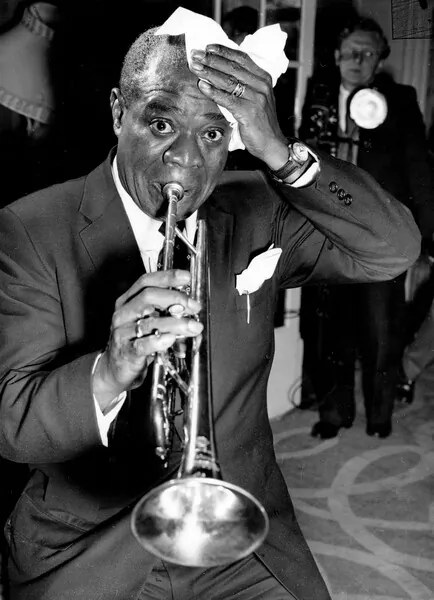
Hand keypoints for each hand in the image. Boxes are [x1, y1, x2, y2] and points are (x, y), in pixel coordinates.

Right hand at [93, 270, 202, 411]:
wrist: (115, 370)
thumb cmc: (134, 341)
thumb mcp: (146, 320)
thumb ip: (162, 310)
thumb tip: (189, 303)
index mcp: (127, 301)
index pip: (146, 282)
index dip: (167, 277)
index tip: (186, 278)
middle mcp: (122, 314)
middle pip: (147, 297)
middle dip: (175, 299)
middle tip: (194, 306)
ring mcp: (122, 333)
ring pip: (149, 322)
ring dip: (176, 323)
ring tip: (194, 326)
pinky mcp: (126, 352)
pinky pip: (143, 344)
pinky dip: (159, 341)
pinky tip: (172, 339)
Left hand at [190, 45, 288, 169]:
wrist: (272, 144)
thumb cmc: (260, 122)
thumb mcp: (256, 98)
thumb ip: (245, 84)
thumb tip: (222, 72)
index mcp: (263, 78)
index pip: (242, 58)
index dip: (224, 51)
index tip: (208, 47)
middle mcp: (261, 85)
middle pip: (233, 67)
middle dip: (212, 60)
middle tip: (195, 55)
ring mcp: (256, 98)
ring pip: (229, 81)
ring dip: (209, 73)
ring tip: (195, 68)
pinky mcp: (249, 112)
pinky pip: (228, 99)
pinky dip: (213, 92)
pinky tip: (202, 86)